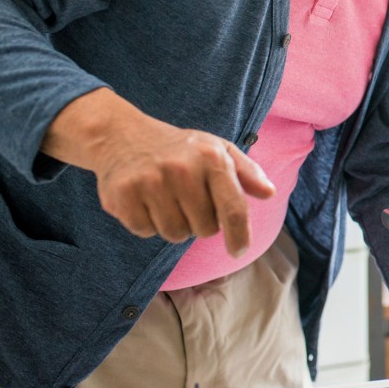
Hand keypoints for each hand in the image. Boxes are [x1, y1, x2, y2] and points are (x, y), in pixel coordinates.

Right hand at [43, 88, 275, 256]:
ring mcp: (151, 182)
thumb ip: (247, 172)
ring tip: (165, 198)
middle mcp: (182, 169)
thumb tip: (269, 193)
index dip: (239, 236)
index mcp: (212, 158)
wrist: (120, 135)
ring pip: (175, 234)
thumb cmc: (179, 148)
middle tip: (187, 199)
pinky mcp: (123, 194)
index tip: (239, 252)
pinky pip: (146, 231)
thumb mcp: (217, 149)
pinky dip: (147, 223)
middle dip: (200, 222)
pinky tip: (144, 200)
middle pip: (204, 229)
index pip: (233, 209)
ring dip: (174, 225)